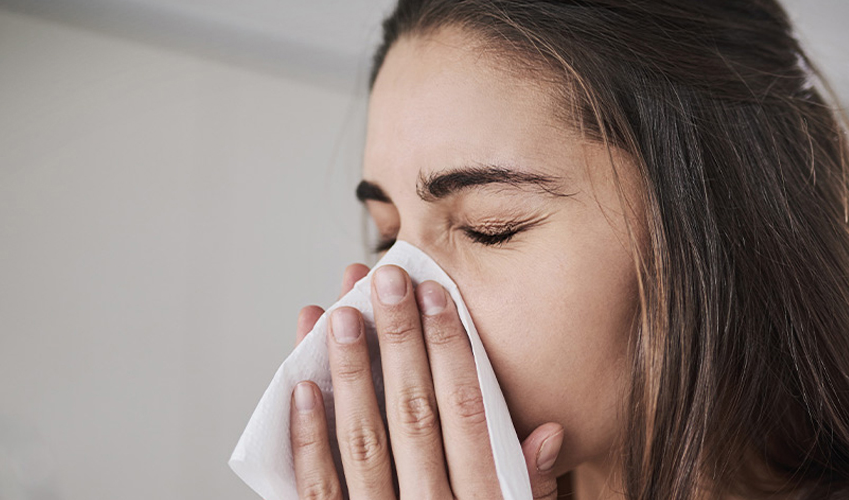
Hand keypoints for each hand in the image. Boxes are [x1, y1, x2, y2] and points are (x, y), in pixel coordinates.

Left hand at [290, 263, 565, 498]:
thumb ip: (530, 492)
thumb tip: (548, 433)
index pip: (471, 416)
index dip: (453, 352)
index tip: (437, 296)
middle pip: (415, 416)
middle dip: (398, 343)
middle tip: (383, 280)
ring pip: (362, 445)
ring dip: (349, 376)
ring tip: (337, 314)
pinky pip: (318, 492)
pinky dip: (307, 439)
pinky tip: (300, 389)